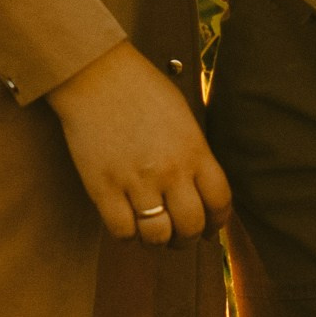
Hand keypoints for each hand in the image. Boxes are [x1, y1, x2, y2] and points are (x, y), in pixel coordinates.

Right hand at [46, 40, 230, 245]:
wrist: (95, 74)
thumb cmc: (141, 90)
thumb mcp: (183, 117)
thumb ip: (195, 153)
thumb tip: (202, 191)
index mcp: (195, 150)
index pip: (220, 202)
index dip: (218, 222)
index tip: (210, 227)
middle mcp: (170, 170)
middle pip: (191, 226)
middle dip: (189, 239)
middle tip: (179, 236)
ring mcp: (136, 181)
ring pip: (158, 236)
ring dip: (158, 242)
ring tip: (152, 233)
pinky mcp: (103, 188)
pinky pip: (122, 231)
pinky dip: (127, 235)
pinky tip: (126, 223)